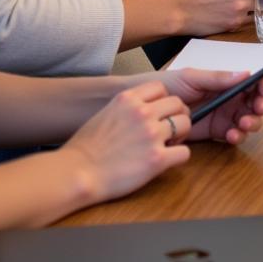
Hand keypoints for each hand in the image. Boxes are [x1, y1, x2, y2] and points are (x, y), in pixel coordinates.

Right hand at [59, 80, 190, 201]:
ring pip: (186, 124)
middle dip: (176, 116)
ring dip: (180, 135)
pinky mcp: (157, 159)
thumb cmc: (86, 149)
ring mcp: (151, 135)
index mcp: (128, 99)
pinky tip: (166, 161)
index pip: (162, 88)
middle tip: (169, 131)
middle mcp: (142, 112)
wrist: (76, 173)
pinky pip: (185, 152)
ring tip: (168, 145)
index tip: (159, 113)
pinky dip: (179, 156)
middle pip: (178, 104)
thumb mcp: (106, 113)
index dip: (163, 101)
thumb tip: (144, 109)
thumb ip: (127, 108)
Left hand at [164, 68, 262, 144]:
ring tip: (243, 123)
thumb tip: (245, 74)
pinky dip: (239, 136)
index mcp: (229, 83)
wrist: (151, 108)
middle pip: (259, 102)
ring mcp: (226, 117)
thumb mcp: (193, 78)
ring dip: (254, 122)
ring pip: (252, 121)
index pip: (255, 82)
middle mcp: (232, 99)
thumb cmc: (171, 85)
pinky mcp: (218, 133)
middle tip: (256, 109)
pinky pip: (236, 136)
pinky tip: (232, 135)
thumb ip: (218, 78)